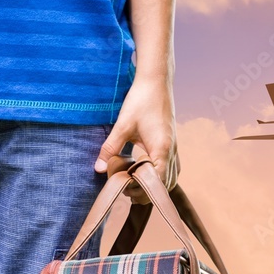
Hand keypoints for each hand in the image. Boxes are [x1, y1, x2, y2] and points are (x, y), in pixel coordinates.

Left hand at [94, 76, 178, 203]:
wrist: (157, 81)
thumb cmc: (141, 100)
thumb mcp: (122, 125)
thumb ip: (110, 148)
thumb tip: (98, 169)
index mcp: (161, 149)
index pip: (158, 182)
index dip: (143, 191)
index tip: (126, 191)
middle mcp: (171, 151)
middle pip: (167, 184)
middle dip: (149, 192)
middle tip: (128, 191)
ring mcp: (174, 147)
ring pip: (172, 177)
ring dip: (157, 185)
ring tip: (136, 184)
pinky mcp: (172, 142)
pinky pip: (172, 167)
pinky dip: (162, 175)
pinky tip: (147, 172)